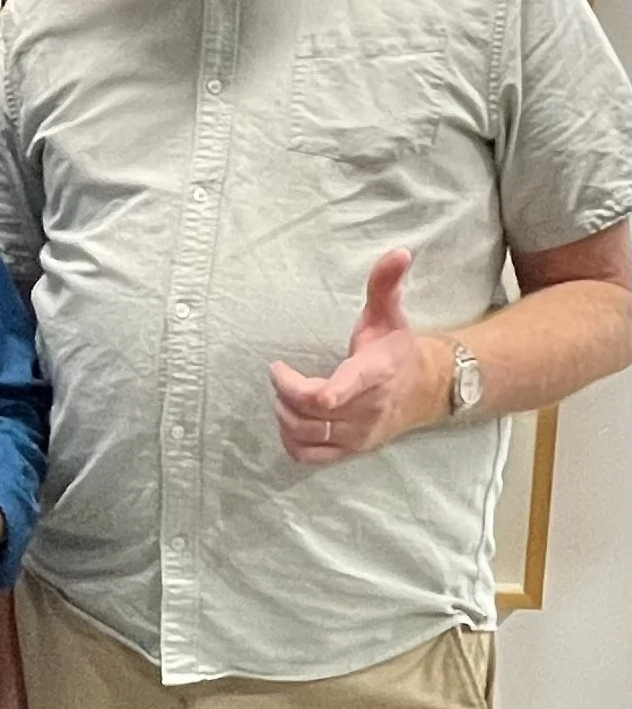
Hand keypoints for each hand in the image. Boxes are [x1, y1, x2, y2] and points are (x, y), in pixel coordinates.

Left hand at [269, 247, 447, 466]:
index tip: (280, 366)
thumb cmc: (398, 350)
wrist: (428, 390)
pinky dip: (291, 441)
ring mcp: (359, 434)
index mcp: (373, 374)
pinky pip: (310, 456)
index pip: (332, 395)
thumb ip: (386, 284)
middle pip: (308, 414)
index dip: (298, 389)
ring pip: (305, 435)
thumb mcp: (391, 314)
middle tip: (280, 373)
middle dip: (283, 392)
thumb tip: (399, 252)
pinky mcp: (352, 450)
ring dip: (284, 414)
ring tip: (284, 393)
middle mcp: (367, 409)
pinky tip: (291, 419)